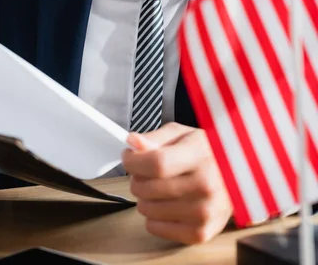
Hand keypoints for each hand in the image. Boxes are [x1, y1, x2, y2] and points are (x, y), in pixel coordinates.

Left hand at [122, 122, 232, 244]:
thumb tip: (133, 142)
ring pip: (147, 209)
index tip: (129, 157)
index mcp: (200, 155)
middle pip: (148, 187)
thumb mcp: (184, 135)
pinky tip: (167, 203)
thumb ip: (156, 137)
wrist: (238, 178)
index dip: (134, 161)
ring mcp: (203, 212)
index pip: (156, 163)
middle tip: (145, 171)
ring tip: (159, 186)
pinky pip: (155, 228)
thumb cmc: (209, 154)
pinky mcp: (200, 232)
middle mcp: (204, 185)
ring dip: (145, 197)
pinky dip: (153, 217)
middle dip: (137, 177)